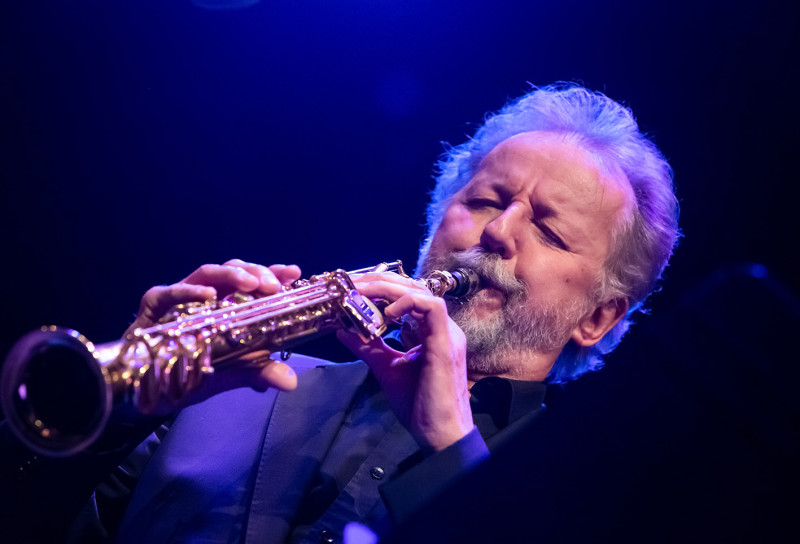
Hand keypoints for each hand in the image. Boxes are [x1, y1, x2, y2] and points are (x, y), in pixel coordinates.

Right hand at [124, 259, 302, 413]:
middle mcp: (206, 295)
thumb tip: (290, 381)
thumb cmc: (191, 371)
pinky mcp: (155, 304)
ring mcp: (180, 296)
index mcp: (227, 303)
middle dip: (256, 272)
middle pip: (233, 270)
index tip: (293, 273)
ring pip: (207, 272)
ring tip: (250, 284)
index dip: (273, 273)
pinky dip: (190, 291)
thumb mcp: (230, 372)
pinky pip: (170, 292)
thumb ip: (258, 372)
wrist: (147, 389)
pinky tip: (207, 296)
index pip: (253, 281)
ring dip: (231, 275)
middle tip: (273, 286)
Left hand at [337, 272, 473, 452]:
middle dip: (380, 281)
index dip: (381, 287)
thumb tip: (343, 329)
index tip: (353, 289)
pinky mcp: (445, 344)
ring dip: (389, 288)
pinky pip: (432, 308)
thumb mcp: (386, 368)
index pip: (408, 295)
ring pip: (422, 292)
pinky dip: (408, 303)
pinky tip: (386, 312)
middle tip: (351, 283)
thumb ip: (368, 346)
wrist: (438, 433)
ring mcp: (446, 333)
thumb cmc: (418, 404)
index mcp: (430, 331)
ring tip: (362, 292)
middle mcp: (441, 327)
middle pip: (413, 287)